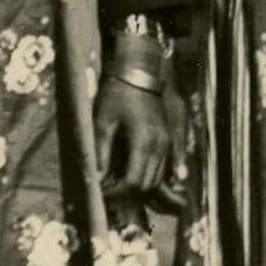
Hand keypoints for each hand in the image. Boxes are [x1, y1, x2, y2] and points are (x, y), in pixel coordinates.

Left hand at [96, 80, 172, 199]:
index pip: (134, 182)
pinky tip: (129, 173)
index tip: (101, 192)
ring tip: (115, 181)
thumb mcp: (103, 121)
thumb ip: (100, 151)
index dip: (117, 193)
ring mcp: (167, 143)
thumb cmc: (118, 93)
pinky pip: (162, 167)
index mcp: (144, 142)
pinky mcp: (168, 139)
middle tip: (106, 189)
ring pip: (157, 178)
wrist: (139, 72)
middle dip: (127, 193)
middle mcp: (161, 146)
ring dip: (138, 186)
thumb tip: (96, 177)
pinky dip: (148, 176)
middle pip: (148, 185)